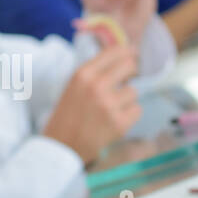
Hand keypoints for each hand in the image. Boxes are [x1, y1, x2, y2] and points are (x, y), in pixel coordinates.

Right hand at [42, 44, 142, 164]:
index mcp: (83, 73)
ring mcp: (109, 104)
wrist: (60, 146)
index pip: (115, 51)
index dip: (128, 52)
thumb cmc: (67, 115)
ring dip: (127, 99)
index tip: (134, 55)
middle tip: (129, 80)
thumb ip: (96, 72)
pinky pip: (137, 110)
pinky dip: (129, 115)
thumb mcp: (74, 86)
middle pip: (130, 65)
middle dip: (132, 72)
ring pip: (134, 91)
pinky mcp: (119, 123)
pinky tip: (115, 120)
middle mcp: (96, 85)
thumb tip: (125, 56)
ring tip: (112, 109)